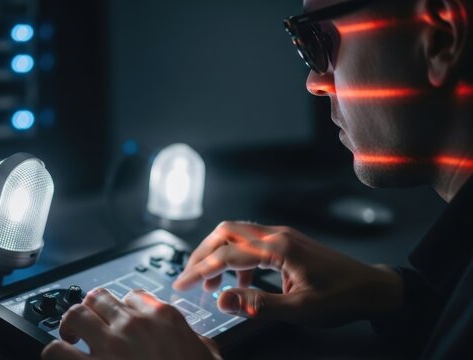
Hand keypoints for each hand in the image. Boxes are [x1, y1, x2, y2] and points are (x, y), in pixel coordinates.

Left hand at [41, 288, 221, 359]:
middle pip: (100, 297)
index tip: (121, 319)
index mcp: (163, 317)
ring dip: (71, 324)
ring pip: (76, 314)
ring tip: (70, 336)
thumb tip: (192, 340)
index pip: (133, 295)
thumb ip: (194, 339)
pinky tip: (60, 356)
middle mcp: (135, 324)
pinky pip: (57, 351)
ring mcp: (112, 344)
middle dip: (94, 310)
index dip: (124, 308)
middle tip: (91, 324)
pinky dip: (54, 352)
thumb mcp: (207, 354)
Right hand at [173, 221, 402, 326]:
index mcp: (279, 248)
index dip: (200, 270)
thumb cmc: (341, 298)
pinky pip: (251, 243)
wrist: (372, 288)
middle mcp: (277, 235)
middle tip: (189, 277)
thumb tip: (223, 299)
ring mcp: (282, 236)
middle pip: (225, 232)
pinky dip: (236, 259)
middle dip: (203, 254)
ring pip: (236, 234)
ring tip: (211, 283)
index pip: (227, 254)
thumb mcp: (299, 310)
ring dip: (218, 254)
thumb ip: (258, 305)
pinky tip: (241, 283)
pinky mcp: (286, 242)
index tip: (182, 285)